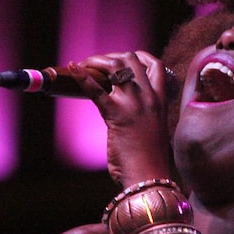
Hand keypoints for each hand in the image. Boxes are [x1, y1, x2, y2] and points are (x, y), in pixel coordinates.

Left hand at [68, 51, 172, 185]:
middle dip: (111, 57)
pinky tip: (72, 69)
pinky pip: (96, 89)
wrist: (149, 177)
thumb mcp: (153, 129)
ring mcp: (133, 104)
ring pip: (115, 66)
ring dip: (97, 61)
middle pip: (131, 59)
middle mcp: (149, 97)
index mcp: (161, 100)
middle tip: (95, 65)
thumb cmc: (150, 160)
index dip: (138, 56)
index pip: (155, 64)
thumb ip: (144, 115)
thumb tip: (127, 111)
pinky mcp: (116, 114)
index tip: (122, 59)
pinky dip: (81, 76)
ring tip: (84, 65)